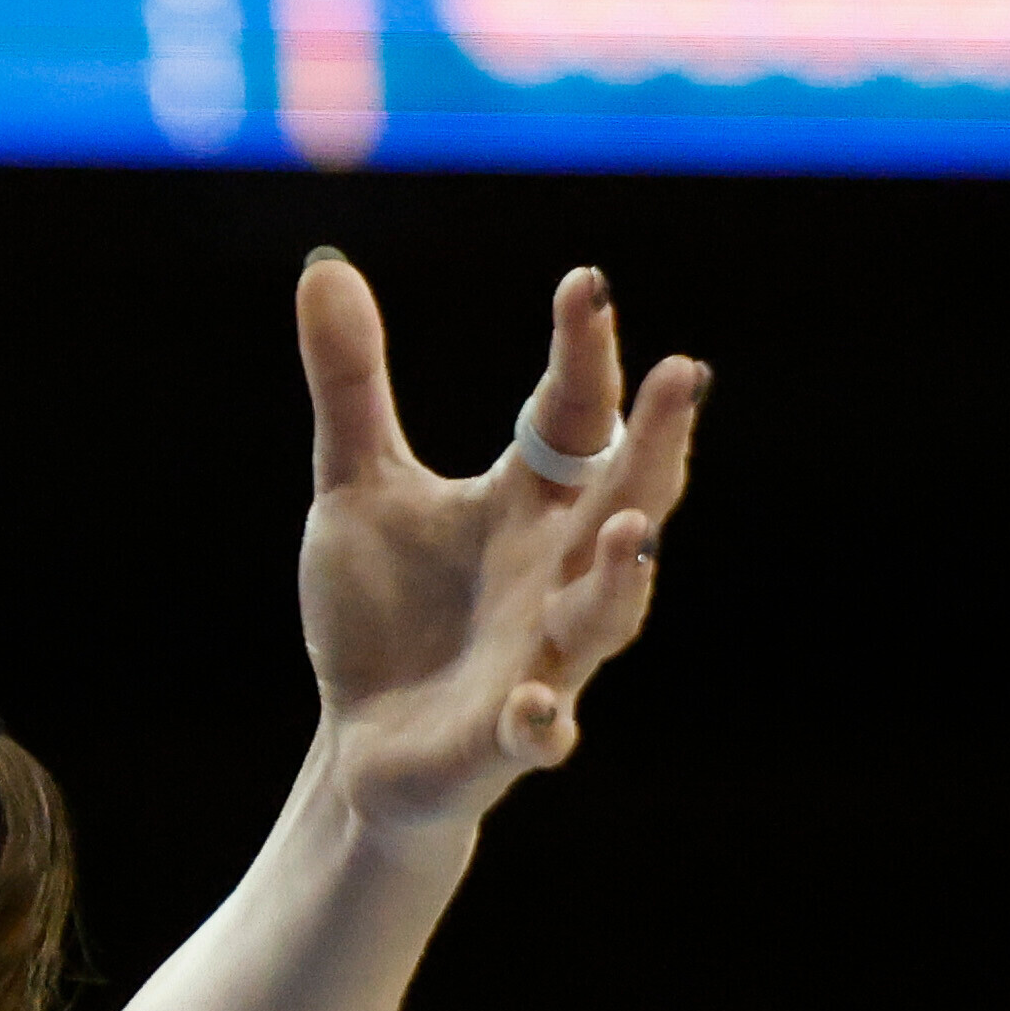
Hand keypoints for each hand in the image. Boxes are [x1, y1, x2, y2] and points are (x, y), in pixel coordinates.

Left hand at [293, 255, 707, 838]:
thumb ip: (352, 384)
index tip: (585, 284)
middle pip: (626, 500)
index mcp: (529, 507)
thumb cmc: (383, 614)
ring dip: (624, 577)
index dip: (583, 354)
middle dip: (658, 443)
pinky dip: (542, 720)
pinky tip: (534, 706)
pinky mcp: (504, 736)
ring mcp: (538, 658)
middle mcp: (553, 575)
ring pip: (605, 616)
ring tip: (632, 531)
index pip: (574, 417)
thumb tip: (326, 264)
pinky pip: (539, 732)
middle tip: (683, 372)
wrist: (361, 746)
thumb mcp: (357, 486)